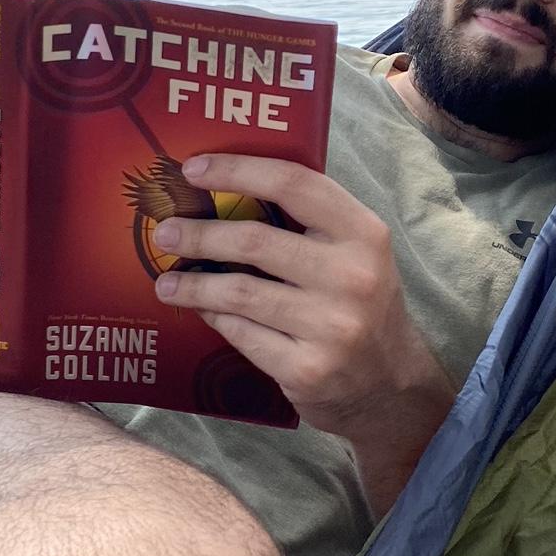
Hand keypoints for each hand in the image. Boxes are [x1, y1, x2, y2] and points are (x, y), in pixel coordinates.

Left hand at [151, 154, 456, 513]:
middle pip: (255, 240)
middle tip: (166, 233)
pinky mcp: (308, 369)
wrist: (389, 386)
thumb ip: (311, 223)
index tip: (194, 169)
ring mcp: (332, 327)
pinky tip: (202, 310)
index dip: (238, 170)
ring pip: (240, 292)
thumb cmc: (361, 306)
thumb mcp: (356, 254)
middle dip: (199, 234)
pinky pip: (242, 333)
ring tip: (167, 281)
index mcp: (364, 234)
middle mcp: (353, 277)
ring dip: (193, 283)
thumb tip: (226, 190)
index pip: (295, 184)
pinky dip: (215, 317)